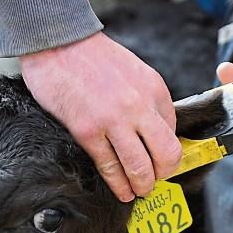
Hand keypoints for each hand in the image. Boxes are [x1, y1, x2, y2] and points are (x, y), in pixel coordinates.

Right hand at [21, 31, 181, 201]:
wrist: (58, 41)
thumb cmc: (92, 56)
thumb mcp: (134, 71)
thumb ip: (146, 100)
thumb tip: (155, 132)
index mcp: (154, 89)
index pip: (174, 132)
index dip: (168, 152)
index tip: (161, 163)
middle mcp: (139, 106)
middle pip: (167, 155)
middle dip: (163, 174)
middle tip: (154, 181)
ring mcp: (114, 120)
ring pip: (140, 167)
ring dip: (142, 186)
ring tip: (138, 191)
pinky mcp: (88, 131)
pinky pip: (109, 167)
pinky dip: (118, 185)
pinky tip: (120, 192)